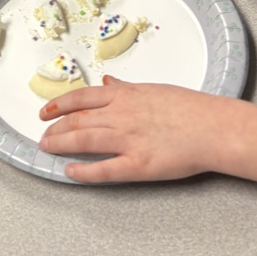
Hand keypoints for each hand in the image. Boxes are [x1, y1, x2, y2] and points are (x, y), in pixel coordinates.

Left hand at [39, 76, 228, 182]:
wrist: (213, 127)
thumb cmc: (189, 108)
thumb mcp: (152, 89)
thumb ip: (126, 89)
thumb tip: (107, 83)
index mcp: (125, 97)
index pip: (81, 98)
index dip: (58, 105)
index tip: (44, 112)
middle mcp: (121, 116)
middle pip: (77, 120)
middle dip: (55, 128)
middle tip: (43, 137)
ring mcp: (128, 140)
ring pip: (84, 139)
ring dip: (61, 144)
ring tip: (48, 149)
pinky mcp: (138, 164)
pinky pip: (104, 169)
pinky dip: (84, 171)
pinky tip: (70, 172)